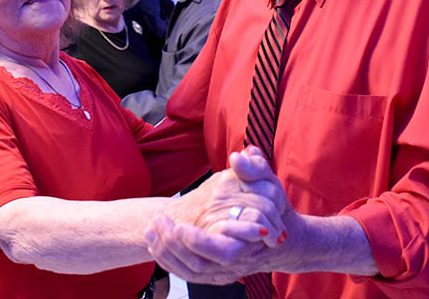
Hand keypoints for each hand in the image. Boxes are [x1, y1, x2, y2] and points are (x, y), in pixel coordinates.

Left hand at [147, 147, 295, 281]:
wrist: (277, 232)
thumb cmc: (272, 203)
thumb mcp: (267, 181)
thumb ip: (254, 168)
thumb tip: (238, 157)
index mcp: (251, 240)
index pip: (222, 251)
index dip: (199, 242)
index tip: (180, 226)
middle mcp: (236, 261)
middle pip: (200, 263)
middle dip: (175, 245)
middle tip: (159, 223)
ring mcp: (225, 268)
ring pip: (190, 270)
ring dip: (167, 252)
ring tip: (152, 230)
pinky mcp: (213, 271)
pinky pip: (186, 271)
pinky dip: (168, 259)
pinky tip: (156, 242)